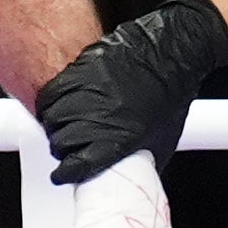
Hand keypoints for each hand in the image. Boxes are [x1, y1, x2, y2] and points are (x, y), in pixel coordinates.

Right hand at [35, 0, 227, 184]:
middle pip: (61, 141)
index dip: (68, 172)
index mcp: (120, 138)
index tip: (64, 174)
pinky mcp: (81, 68)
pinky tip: (56, 104)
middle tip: (67, 148)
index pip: (78, 164)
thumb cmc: (173, 94)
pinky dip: (50, 101)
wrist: (176, 52)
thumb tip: (131, 176)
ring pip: (52, 116)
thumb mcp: (162, 139)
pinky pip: (53, 90)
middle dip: (62, 149)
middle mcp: (99, 114)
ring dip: (54, 125)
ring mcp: (88, 89)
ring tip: (62, 125)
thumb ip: (142, 160)